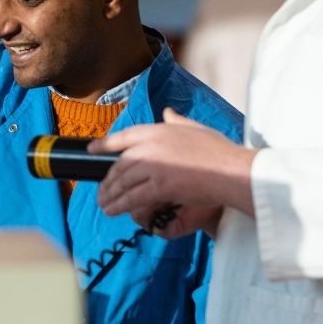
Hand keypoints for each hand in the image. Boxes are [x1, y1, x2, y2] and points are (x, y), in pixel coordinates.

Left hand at [91, 108, 255, 234]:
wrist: (231, 170)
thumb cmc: (218, 150)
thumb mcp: (195, 127)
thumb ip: (177, 121)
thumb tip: (168, 112)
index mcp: (158, 130)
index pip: (124, 136)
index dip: (105, 144)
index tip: (91, 150)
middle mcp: (151, 146)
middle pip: (120, 164)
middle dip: (108, 179)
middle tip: (101, 190)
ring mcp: (154, 166)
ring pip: (123, 182)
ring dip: (110, 194)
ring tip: (103, 204)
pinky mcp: (160, 186)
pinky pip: (133, 198)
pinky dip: (120, 205)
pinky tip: (112, 211)